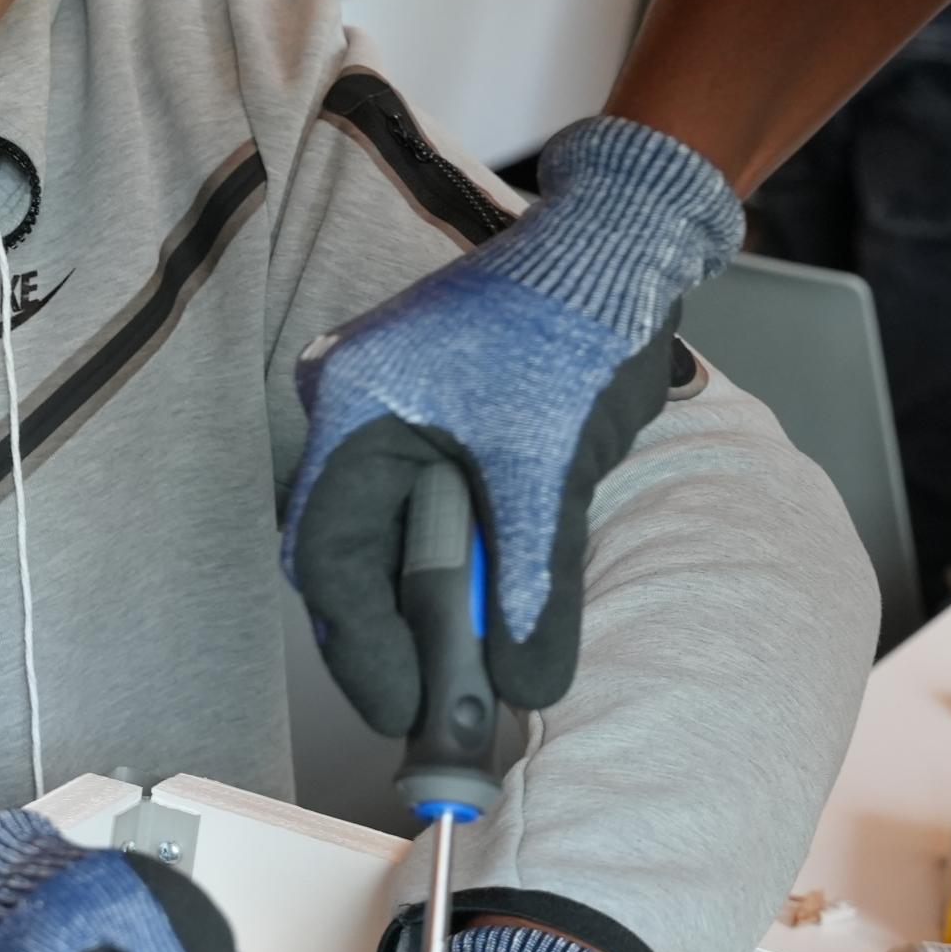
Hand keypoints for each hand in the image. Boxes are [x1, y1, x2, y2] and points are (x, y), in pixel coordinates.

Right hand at [286, 116, 740, 726]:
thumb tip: (527, 686)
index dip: (363, 646)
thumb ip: (536, 583)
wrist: (622, 243)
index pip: (328, 556)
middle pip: (349, 552)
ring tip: (473, 666)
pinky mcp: (430, 412)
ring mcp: (389, 406)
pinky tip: (490, 600)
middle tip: (439, 704)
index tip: (406, 708)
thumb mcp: (554, 471)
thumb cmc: (577, 325)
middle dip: (394, 633)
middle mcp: (354, 406)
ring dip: (428, 598)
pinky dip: (452, 557)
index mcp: (357, 406)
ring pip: (387, 533)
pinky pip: (420, 503)